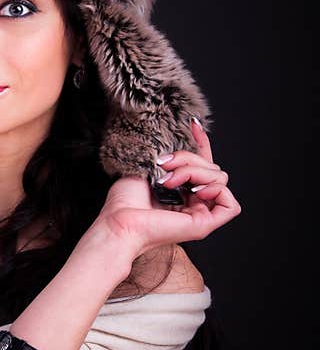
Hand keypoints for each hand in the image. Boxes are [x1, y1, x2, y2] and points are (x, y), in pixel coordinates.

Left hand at [93, 118, 241, 258]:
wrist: (119, 221)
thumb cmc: (124, 202)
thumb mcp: (148, 169)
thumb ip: (170, 159)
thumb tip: (185, 143)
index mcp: (180, 191)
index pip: (202, 165)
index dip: (201, 143)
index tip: (192, 124)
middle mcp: (192, 202)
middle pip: (211, 168)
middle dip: (188, 160)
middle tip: (163, 168)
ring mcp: (199, 214)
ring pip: (220, 180)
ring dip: (195, 172)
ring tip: (169, 181)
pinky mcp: (204, 225)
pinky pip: (230, 205)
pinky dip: (217, 190)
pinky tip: (196, 190)